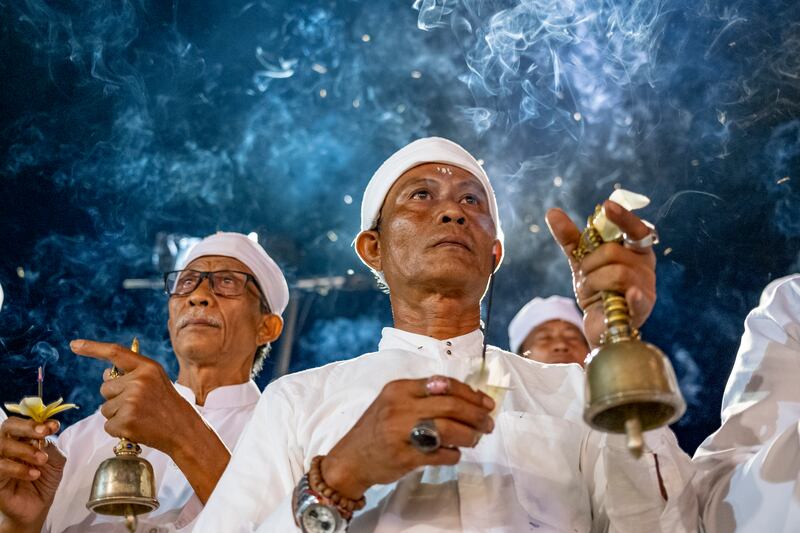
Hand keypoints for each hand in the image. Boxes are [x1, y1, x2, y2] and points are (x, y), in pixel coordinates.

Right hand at [0, 417, 64, 531]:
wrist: (37, 506)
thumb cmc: (44, 480)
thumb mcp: (55, 460)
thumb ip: (50, 446)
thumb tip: (45, 435)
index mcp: (22, 438)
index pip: (23, 422)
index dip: (38, 421)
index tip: (53, 426)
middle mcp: (7, 446)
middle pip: (8, 426)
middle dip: (27, 427)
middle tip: (43, 433)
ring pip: (2, 445)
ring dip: (25, 450)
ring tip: (42, 460)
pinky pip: (0, 467)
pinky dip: (18, 469)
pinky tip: (34, 474)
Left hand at [69, 339, 232, 502]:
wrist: (184, 431)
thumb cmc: (168, 405)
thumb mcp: (156, 381)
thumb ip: (132, 374)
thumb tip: (105, 373)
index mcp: (147, 368)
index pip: (115, 353)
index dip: (92, 348)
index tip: (74, 345)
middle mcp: (138, 381)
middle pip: (105, 387)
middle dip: (115, 397)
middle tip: (139, 405)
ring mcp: (131, 402)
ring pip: (105, 408)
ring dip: (117, 415)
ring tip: (140, 417)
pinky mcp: (126, 422)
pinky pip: (108, 425)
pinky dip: (118, 429)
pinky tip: (137, 428)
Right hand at [320, 376, 494, 499]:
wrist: (350, 459)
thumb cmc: (378, 428)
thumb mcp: (394, 403)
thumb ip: (424, 397)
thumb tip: (469, 400)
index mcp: (400, 388)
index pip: (444, 384)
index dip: (470, 394)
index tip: (486, 403)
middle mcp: (400, 407)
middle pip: (451, 405)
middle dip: (477, 415)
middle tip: (489, 424)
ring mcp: (401, 432)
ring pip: (449, 429)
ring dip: (470, 435)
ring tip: (476, 439)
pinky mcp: (404, 457)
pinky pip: (441, 454)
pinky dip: (454, 454)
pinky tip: (454, 454)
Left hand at [546, 200, 656, 347]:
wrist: (598, 324)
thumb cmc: (597, 289)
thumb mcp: (582, 261)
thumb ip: (571, 238)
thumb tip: (553, 212)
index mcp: (636, 250)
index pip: (635, 228)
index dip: (623, 217)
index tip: (606, 206)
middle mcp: (645, 266)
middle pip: (613, 252)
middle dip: (589, 263)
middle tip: (585, 276)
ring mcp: (646, 287)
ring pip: (616, 272)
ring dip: (593, 282)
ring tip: (593, 291)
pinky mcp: (642, 309)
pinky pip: (636, 297)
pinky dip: (631, 295)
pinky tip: (629, 294)